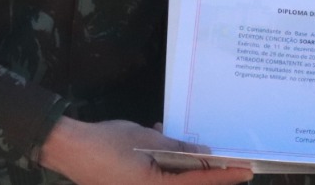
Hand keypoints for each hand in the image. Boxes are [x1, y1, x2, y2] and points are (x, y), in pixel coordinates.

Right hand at [39, 117, 252, 184]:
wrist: (68, 148)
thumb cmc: (106, 143)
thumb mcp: (147, 140)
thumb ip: (177, 148)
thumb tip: (203, 151)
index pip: (199, 183)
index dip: (224, 176)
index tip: (245, 171)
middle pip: (187, 184)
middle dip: (206, 170)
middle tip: (229, 159)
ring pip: (171, 178)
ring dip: (182, 161)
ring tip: (188, 141)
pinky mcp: (130, 183)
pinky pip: (156, 174)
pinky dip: (163, 159)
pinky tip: (160, 135)